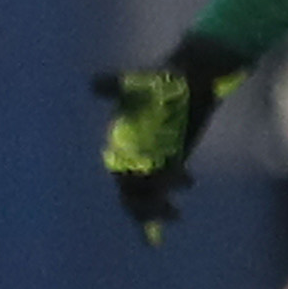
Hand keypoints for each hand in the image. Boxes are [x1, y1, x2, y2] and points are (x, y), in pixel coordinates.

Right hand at [96, 36, 247, 240]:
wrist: (194, 74)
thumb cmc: (166, 79)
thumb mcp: (139, 83)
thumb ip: (116, 85)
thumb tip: (93, 83)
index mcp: (122, 139)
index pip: (120, 171)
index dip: (128, 189)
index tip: (143, 202)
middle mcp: (134, 149)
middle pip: (133, 186)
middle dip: (145, 204)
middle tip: (166, 214)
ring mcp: (154, 152)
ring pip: (149, 187)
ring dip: (158, 203)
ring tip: (175, 214)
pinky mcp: (173, 152)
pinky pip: (167, 179)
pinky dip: (171, 190)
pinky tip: (187, 185)